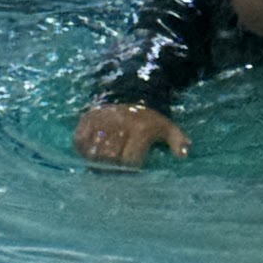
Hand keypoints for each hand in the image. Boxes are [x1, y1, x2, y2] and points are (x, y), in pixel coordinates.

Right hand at [74, 104, 190, 167]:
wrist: (132, 93)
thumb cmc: (150, 119)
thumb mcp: (168, 127)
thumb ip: (178, 141)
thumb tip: (183, 155)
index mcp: (140, 129)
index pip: (129, 160)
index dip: (128, 168)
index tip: (129, 168)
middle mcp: (120, 125)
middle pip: (110, 158)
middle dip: (112, 166)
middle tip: (114, 168)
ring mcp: (101, 121)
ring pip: (93, 152)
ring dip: (96, 160)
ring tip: (102, 162)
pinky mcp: (87, 118)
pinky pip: (78, 140)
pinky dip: (82, 149)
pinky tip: (90, 151)